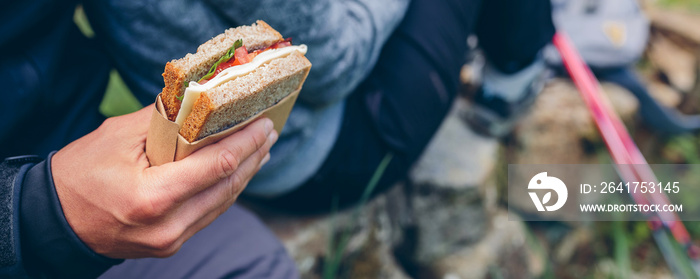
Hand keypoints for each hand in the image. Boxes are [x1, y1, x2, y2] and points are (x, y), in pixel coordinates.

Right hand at [52, 105, 276, 258]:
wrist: (55, 221)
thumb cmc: (80, 174)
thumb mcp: (119, 137)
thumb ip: (165, 120)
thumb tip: (201, 101)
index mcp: (153, 198)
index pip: (218, 166)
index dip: (247, 143)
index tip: (265, 123)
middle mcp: (168, 226)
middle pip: (228, 187)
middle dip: (253, 156)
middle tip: (270, 131)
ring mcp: (171, 240)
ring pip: (223, 203)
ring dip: (245, 174)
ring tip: (261, 149)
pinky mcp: (171, 245)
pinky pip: (209, 214)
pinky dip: (226, 190)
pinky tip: (238, 172)